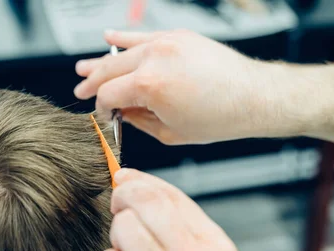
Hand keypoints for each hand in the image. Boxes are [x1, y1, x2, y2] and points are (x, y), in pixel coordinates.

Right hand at [74, 29, 291, 144]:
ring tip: (83, 68)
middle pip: (109, 69)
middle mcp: (155, 58)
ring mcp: (166, 43)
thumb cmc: (219, 117)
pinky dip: (123, 38)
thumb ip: (138, 120)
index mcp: (150, 85)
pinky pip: (143, 36)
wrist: (252, 96)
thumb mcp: (170, 131)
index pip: (108, 94)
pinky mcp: (178, 36)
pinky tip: (108, 38)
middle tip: (81, 89)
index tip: (102, 113)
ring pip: (122, 51)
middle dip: (92, 82)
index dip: (100, 107)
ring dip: (101, 61)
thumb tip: (122, 111)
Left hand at [96, 169, 248, 250]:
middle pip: (143, 202)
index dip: (141, 182)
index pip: (172, 195)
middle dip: (123, 200)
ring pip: (121, 228)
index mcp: (218, 249)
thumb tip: (132, 181)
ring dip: (118, 242)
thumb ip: (179, 227)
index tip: (124, 179)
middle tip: (118, 210)